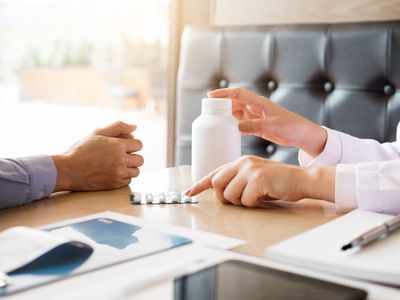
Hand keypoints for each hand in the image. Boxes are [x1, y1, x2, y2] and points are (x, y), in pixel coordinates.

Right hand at [52, 121, 143, 190]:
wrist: (69, 170)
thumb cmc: (82, 150)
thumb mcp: (98, 133)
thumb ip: (118, 127)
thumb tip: (134, 127)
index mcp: (118, 146)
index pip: (139, 145)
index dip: (131, 145)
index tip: (123, 147)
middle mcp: (121, 160)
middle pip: (140, 159)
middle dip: (132, 157)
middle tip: (119, 156)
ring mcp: (119, 174)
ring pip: (136, 171)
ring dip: (129, 168)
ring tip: (116, 165)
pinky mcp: (115, 184)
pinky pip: (128, 181)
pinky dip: (123, 177)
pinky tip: (112, 172)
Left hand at [185, 156, 334, 206]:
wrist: (301, 180)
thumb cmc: (278, 183)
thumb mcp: (254, 179)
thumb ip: (237, 182)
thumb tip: (221, 194)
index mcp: (240, 162)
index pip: (214, 173)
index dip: (200, 184)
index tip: (188, 192)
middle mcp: (242, 163)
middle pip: (217, 184)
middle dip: (223, 198)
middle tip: (239, 201)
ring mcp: (250, 170)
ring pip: (229, 195)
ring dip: (241, 202)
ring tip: (257, 197)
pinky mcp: (258, 179)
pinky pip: (245, 200)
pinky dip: (254, 204)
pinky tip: (265, 196)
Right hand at [208, 88, 326, 157]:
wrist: (302, 135)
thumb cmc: (292, 127)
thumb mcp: (273, 126)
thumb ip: (255, 126)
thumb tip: (237, 126)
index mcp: (260, 103)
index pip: (238, 94)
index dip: (224, 93)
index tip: (211, 95)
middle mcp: (256, 108)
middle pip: (234, 102)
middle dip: (221, 104)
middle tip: (207, 109)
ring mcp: (256, 116)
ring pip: (237, 113)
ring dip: (226, 114)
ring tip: (214, 119)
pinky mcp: (258, 126)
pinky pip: (242, 123)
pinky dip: (233, 125)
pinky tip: (227, 129)